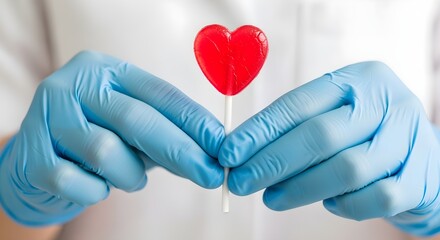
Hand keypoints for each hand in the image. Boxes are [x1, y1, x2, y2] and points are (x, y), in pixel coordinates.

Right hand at [0, 51, 223, 225]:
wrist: (37, 159)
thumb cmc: (97, 138)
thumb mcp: (133, 130)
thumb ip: (167, 136)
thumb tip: (212, 154)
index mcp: (106, 71)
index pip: (159, 94)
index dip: (194, 121)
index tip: (221, 144)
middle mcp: (74, 84)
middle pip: (137, 119)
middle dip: (181, 151)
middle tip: (209, 175)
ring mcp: (48, 116)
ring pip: (107, 152)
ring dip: (130, 175)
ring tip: (131, 177)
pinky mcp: (30, 153)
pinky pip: (76, 181)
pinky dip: (95, 191)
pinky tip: (96, 185)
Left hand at [219, 62, 439, 236]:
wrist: (421, 153)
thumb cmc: (363, 131)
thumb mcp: (335, 114)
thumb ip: (296, 128)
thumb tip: (243, 154)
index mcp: (359, 79)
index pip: (299, 105)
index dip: (259, 131)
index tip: (229, 153)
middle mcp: (388, 103)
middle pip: (319, 136)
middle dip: (272, 163)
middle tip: (241, 182)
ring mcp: (408, 140)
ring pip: (345, 170)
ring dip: (300, 188)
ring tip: (271, 197)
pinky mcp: (419, 177)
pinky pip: (374, 199)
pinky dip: (344, 205)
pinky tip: (328, 203)